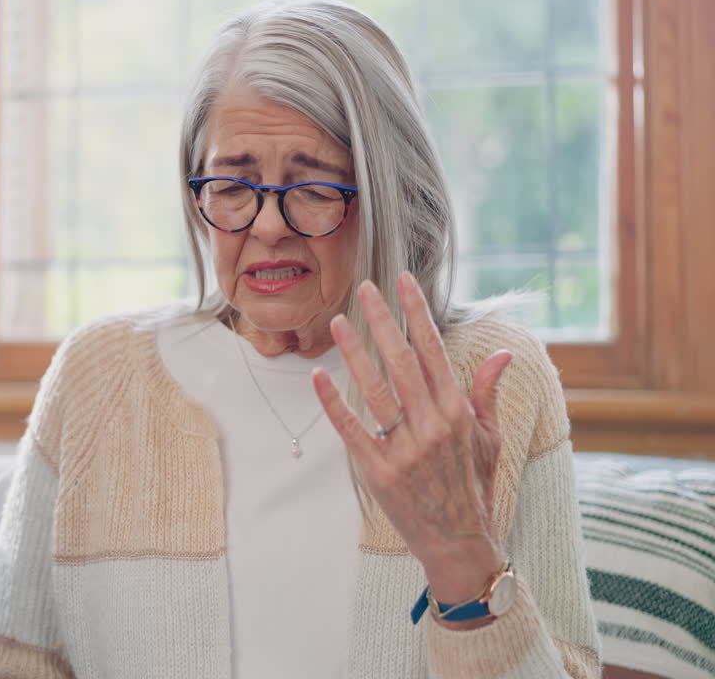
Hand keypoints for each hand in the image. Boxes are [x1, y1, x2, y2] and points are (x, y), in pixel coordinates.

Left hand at [311, 273, 511, 608]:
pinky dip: (333, 403)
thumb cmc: (474, 485)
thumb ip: (486, 392)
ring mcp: (404, 448)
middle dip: (382, 320)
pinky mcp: (378, 471)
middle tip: (363, 288)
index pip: (433, 349)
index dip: (416, 312)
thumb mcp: (490, 437)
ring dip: (353, 352)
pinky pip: (351, 429)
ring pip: (374, 389)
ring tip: (338, 322)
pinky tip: (318, 376)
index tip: (402, 281)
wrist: (459, 541)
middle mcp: (432, 424)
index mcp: (458, 411)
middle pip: (400, 360)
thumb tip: (503, 353)